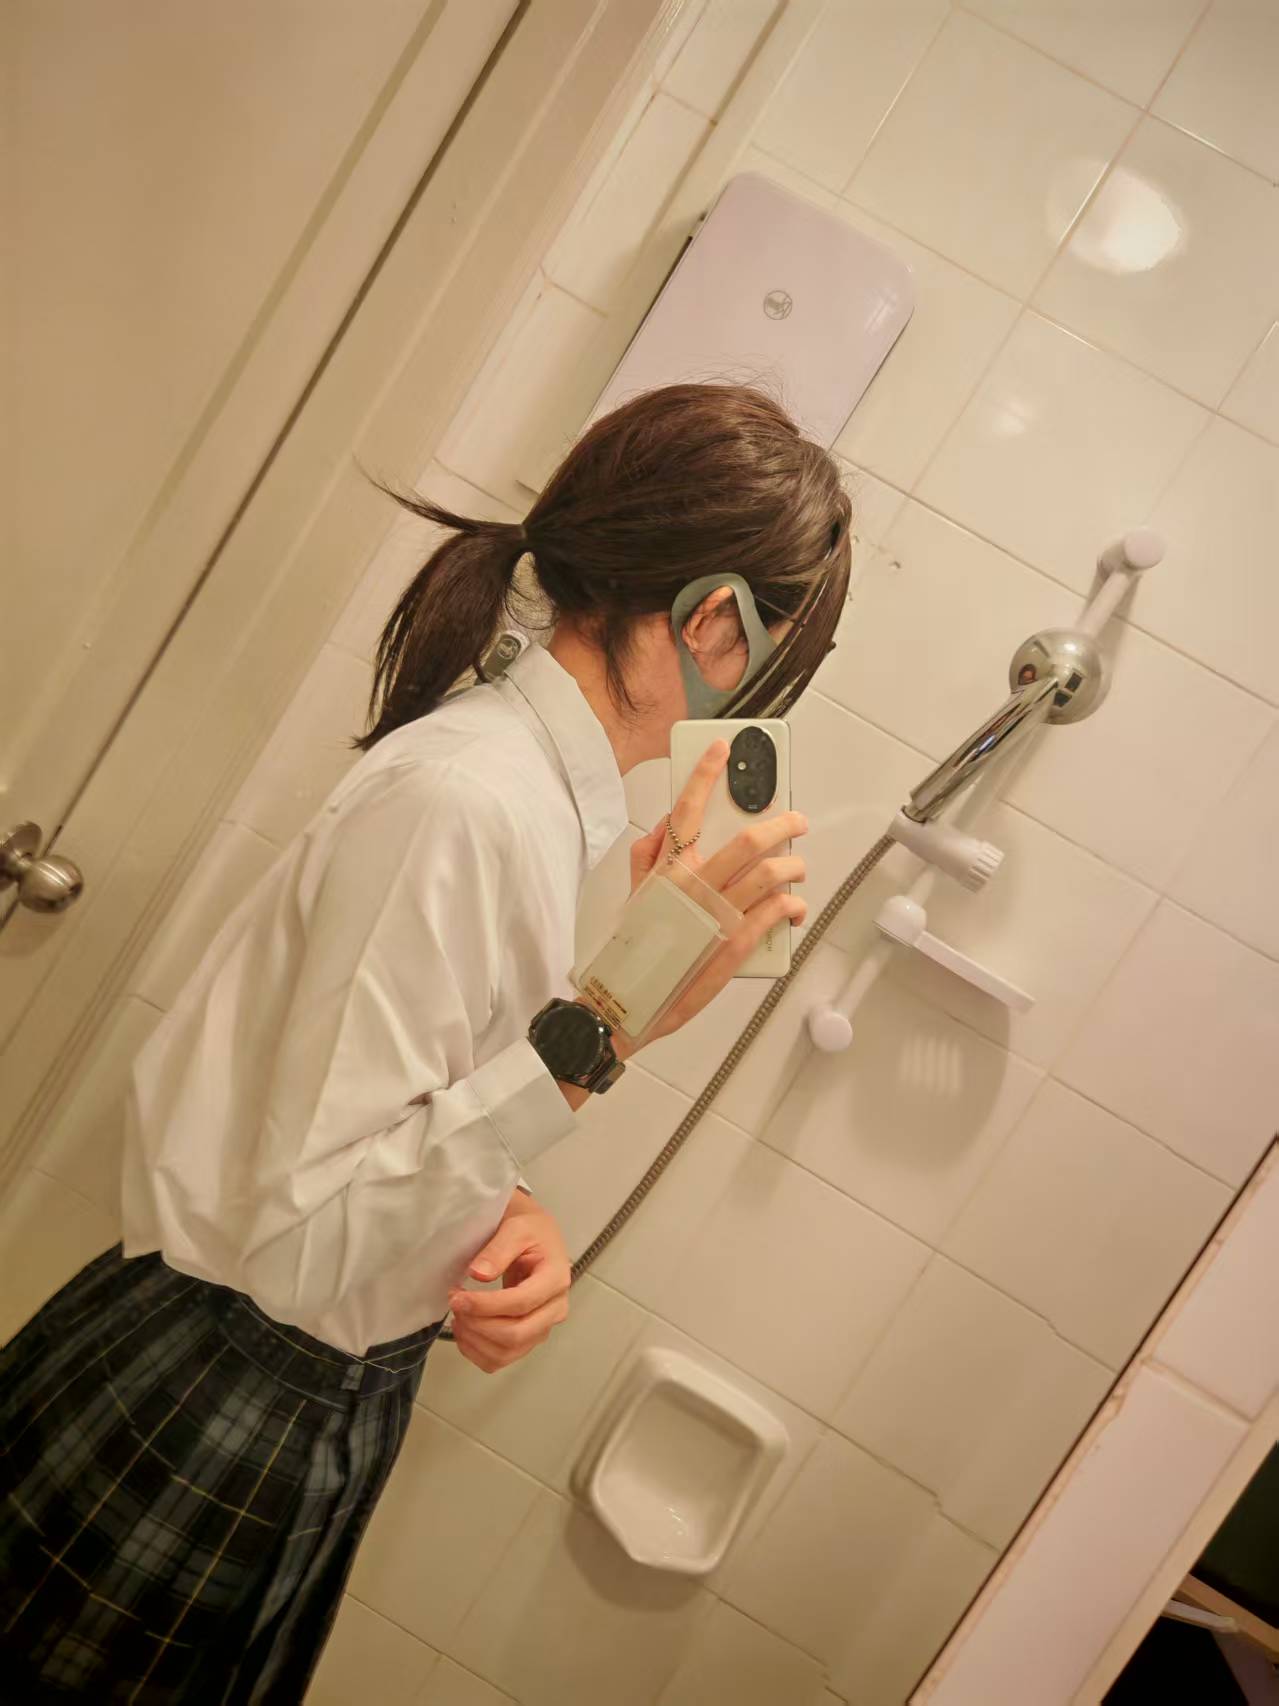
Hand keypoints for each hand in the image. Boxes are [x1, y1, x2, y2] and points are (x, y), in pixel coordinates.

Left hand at [447, 1190, 570, 1372]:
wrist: (536, 1236)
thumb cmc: (529, 1229)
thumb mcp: (515, 1228)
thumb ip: (497, 1250)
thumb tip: (478, 1274)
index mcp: (556, 1278)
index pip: (521, 1303)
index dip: (486, 1305)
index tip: (457, 1297)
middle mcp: (555, 1308)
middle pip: (517, 1334)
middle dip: (479, 1324)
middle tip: (455, 1305)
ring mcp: (543, 1326)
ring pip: (509, 1351)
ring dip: (476, 1340)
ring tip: (458, 1317)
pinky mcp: (529, 1336)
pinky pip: (503, 1358)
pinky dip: (478, 1352)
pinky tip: (465, 1332)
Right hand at [628, 738, 807, 1045]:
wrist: (629, 1002)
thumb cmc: (632, 953)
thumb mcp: (634, 898)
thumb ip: (647, 858)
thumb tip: (664, 828)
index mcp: (667, 872)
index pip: (688, 810)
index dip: (705, 774)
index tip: (721, 749)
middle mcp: (695, 888)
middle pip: (749, 840)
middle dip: (782, 822)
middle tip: (796, 819)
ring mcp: (719, 915)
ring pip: (771, 873)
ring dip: (793, 864)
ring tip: (798, 866)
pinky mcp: (738, 943)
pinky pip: (775, 911)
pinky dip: (791, 903)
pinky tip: (793, 904)